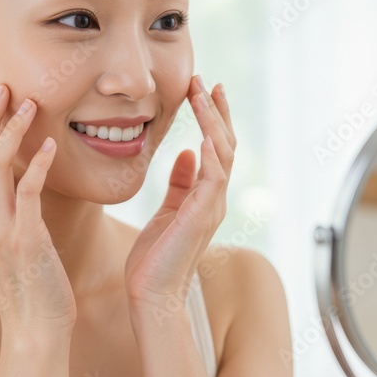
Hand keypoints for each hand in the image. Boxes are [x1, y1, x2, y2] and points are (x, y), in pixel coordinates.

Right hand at [0, 82, 76, 333]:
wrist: (35, 328)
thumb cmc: (29, 284)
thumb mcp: (6, 243)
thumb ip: (2, 212)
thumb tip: (11, 182)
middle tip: (3, 86)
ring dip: (11, 130)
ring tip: (30, 103)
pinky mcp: (24, 239)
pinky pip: (27, 191)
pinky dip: (38, 163)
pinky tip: (50, 144)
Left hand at [124, 75, 236, 310]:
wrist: (152, 296)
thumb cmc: (154, 259)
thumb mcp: (166, 211)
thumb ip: (179, 183)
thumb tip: (184, 153)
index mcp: (206, 195)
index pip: (216, 147)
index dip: (212, 117)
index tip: (203, 89)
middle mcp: (215, 198)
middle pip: (224, 144)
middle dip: (216, 110)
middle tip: (204, 80)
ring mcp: (212, 207)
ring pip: (221, 154)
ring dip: (212, 122)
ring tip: (200, 95)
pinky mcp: (201, 217)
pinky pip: (213, 179)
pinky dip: (210, 155)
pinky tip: (202, 134)